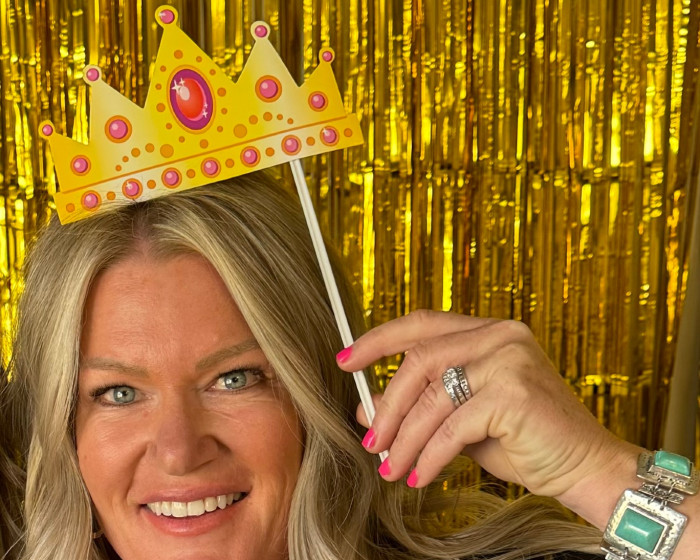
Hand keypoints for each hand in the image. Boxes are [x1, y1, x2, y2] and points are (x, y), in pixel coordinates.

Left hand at [337, 310, 625, 499]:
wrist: (586, 468)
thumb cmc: (525, 442)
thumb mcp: (462, 420)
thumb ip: (420, 408)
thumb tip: (366, 409)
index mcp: (489, 332)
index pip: (422, 323)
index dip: (379, 340)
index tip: (347, 360)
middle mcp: (500, 336)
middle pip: (420, 360)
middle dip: (388, 404)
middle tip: (371, 441)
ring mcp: (509, 360)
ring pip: (432, 397)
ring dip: (405, 439)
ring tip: (392, 468)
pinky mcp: (514, 392)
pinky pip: (453, 426)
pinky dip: (431, 455)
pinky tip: (422, 475)